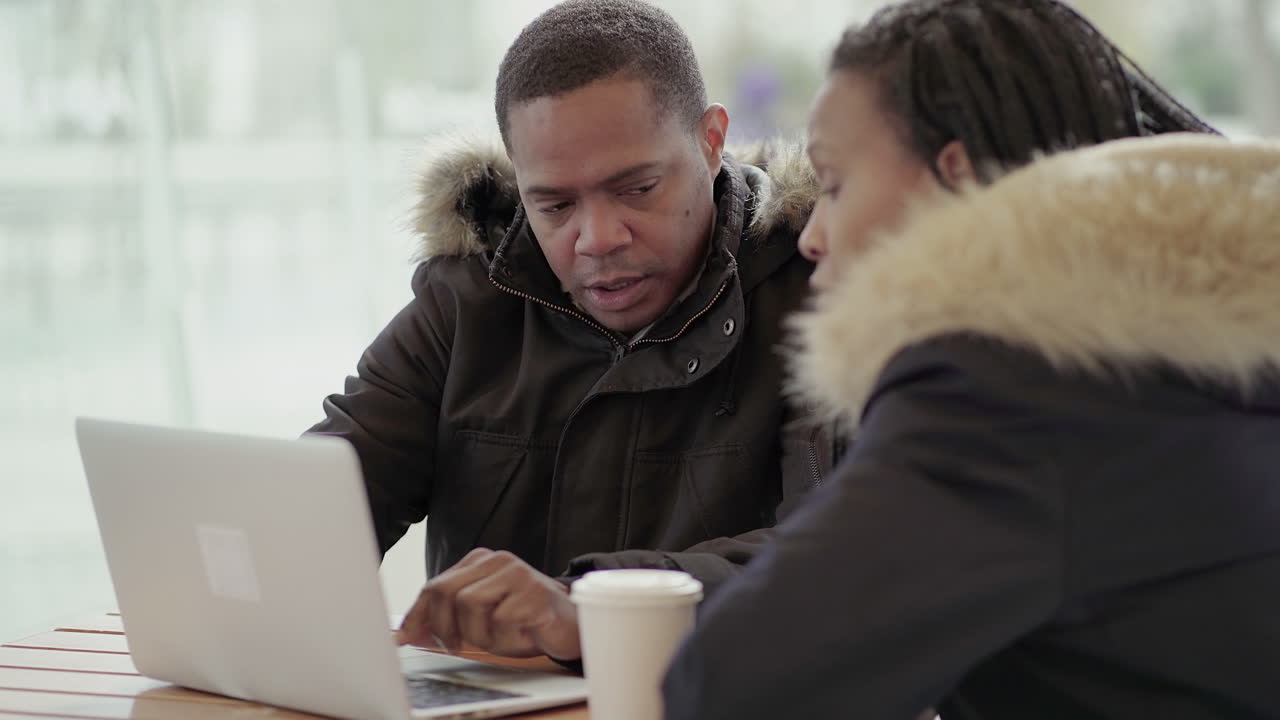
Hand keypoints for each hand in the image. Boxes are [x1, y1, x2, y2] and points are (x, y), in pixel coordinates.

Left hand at [395, 548, 581, 659]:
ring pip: (469, 605)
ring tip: (498, 638)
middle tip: (454, 646)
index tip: (404, 638)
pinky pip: (501, 621)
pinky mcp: (534, 593)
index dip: (416, 615)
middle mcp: (497, 560)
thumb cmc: (523, 620)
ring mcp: (517, 573)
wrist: (570, 625)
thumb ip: (447, 617)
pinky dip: (505, 639)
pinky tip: (520, 636)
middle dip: (443, 627)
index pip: (435, 585)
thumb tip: (406, 633)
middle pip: (445, 592)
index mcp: (480, 561)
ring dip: (479, 634)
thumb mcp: (479, 617)